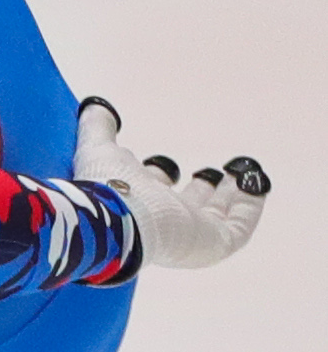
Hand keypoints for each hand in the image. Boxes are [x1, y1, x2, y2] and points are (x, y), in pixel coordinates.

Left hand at [77, 96, 270, 270]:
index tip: (167, 165)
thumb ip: (96, 129)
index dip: (160, 176)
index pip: (150, 193)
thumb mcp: (99, 151)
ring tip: (240, 174)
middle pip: (186, 208)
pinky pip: (239, 230)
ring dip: (230, 196)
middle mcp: (160, 222)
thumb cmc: (103, 190)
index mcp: (133, 204)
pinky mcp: (212, 244)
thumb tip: (94, 108)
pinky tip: (256, 184)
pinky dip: (250, 206)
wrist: (113, 223)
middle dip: (201, 190)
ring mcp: (188, 235)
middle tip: (214, 173)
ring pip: (215, 218)